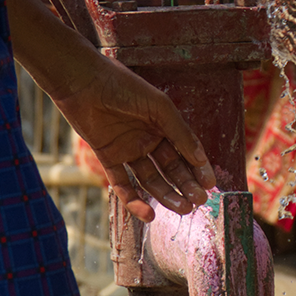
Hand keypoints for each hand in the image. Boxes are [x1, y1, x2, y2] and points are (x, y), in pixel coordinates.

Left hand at [50, 55, 218, 222]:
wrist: (84, 82)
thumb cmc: (124, 87)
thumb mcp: (159, 107)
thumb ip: (180, 133)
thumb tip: (201, 159)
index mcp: (163, 123)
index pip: (185, 150)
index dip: (198, 168)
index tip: (210, 185)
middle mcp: (147, 138)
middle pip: (170, 168)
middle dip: (185, 185)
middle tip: (198, 201)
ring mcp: (128, 149)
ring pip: (150, 179)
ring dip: (166, 195)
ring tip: (182, 209)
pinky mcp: (107, 158)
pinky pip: (122, 184)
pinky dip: (134, 200)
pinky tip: (148, 214)